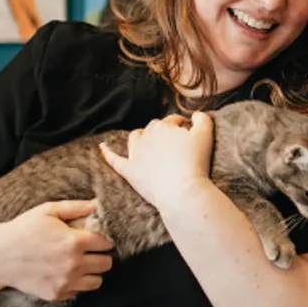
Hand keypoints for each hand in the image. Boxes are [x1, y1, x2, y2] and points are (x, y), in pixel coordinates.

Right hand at [0, 199, 114, 301]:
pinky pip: (78, 291)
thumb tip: (97, 205)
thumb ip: (75, 207)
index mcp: (75, 242)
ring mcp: (65, 281)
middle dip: (101, 256)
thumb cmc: (22, 230)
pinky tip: (65, 273)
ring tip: (81, 264)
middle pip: (106, 264)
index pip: (107, 243)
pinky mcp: (57, 294)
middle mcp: (74, 264)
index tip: (96, 239)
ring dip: (92, 273)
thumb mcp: (47, 211)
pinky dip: (76, 284)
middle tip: (89, 252)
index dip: (103, 240)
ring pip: (97, 281)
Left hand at [99, 112, 214, 213]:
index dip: (182, 126)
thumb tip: (195, 114)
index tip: (189, 135)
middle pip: (155, 128)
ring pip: (135, 138)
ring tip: (149, 143)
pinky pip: (114, 160)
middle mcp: (146, 136)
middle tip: (177, 146)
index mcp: (163, 126)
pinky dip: (107, 152)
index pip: (173, 120)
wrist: (182, 192)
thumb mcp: (206, 135)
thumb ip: (202, 119)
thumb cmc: (195, 163)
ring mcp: (135, 154)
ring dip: (141, 137)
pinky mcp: (129, 171)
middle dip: (164, 133)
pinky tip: (102, 147)